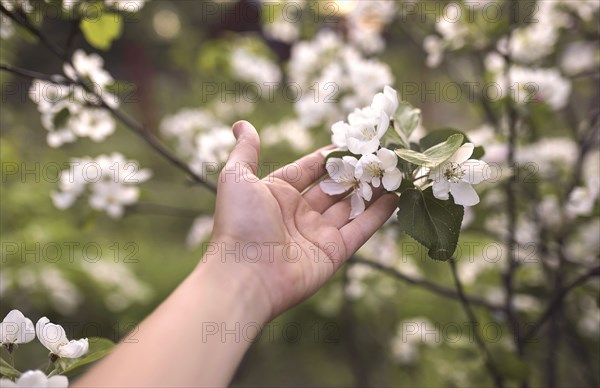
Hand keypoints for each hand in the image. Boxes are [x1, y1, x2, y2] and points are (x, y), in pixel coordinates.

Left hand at [204, 121, 397, 319]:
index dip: (328, 156)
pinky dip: (379, 214)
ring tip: (393, 170)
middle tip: (379, 153)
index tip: (352, 140)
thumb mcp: (236, 178)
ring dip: (371, 190)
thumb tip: (241, 124)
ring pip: (350, 207)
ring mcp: (317, 234)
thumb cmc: (239, 222)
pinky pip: (360, 229)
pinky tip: (396, 197)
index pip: (308, 169)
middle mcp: (298, 214)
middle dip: (355, 171)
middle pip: (333, 188)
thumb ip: (246, 151)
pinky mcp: (334, 253)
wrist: (245, 275)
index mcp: (277, 194)